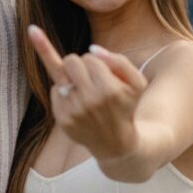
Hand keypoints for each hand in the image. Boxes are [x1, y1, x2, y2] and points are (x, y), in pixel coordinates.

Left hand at [28, 25, 146, 160]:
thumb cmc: (125, 105)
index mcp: (110, 90)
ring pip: (60, 74)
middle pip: (70, 61)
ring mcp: (74, 111)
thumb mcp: (137, 83)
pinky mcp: (63, 119)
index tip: (103, 73)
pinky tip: (75, 101)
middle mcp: (90, 101)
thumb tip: (92, 49)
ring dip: (71, 77)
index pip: (90, 58)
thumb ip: (119, 61)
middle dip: (78, 65)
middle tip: (88, 77)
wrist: (115, 142)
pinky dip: (63, 91)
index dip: (96, 63)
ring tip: (82, 88)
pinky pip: (55, 90)